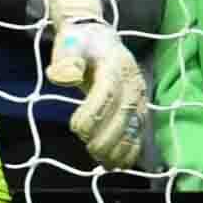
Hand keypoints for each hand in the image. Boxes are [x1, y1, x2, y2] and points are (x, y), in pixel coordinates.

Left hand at [38, 0, 149, 169]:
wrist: (99, 38)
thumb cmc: (80, 43)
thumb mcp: (69, 43)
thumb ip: (65, 59)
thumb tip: (63, 76)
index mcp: (115, 63)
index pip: (108, 91)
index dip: (94, 113)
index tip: (75, 128)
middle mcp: (132, 80)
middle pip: (125, 112)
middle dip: (108, 136)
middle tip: (90, 149)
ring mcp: (139, 95)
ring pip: (135, 125)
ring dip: (121, 147)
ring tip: (104, 163)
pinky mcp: (140, 107)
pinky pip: (140, 131)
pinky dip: (131, 150)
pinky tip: (119, 164)